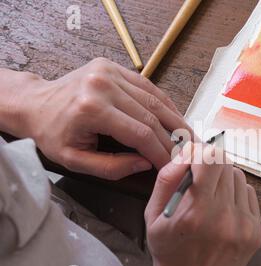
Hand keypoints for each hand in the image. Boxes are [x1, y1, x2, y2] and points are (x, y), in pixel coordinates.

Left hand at [2, 58, 191, 179]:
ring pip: (154, 98)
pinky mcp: (113, 67)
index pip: (140, 133)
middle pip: (151, 114)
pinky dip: (164, 103)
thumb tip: (146, 163)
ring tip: (189, 136)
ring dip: (175, 119)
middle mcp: (103, 85)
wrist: (36, 104)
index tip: (174, 166)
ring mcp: (110, 71)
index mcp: (92, 109)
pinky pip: (147, 86)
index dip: (161, 152)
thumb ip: (112, 168)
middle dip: (173, 137)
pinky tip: (175, 117)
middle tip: (189, 153)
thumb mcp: (76, 161)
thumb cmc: (53, 135)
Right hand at [145, 142, 260, 265]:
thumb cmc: (170, 251)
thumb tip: (186, 152)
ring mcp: (244, 225)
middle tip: (200, 180)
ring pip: (238, 177)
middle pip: (225, 164)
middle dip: (211, 165)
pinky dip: (236, 194)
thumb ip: (167, 179)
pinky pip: (249, 193)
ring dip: (224, 179)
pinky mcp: (256, 231)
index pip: (211, 158)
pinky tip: (224, 209)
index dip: (201, 152)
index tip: (195, 158)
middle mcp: (224, 218)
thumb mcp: (153, 215)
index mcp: (196, 212)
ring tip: (211, 198)